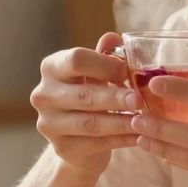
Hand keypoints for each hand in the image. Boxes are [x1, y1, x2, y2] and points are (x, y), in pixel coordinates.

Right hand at [31, 32, 140, 174]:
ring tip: (144, 121)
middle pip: (84, 95)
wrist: (78, 139)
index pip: (76, 60)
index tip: (126, 72)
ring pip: (91, 123)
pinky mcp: (61, 148)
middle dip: (116, 97)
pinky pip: (97, 144)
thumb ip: (106, 56)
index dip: (105, 65)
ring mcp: (49, 124)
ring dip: (121, 122)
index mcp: (51, 68)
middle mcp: (43, 95)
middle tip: (140, 100)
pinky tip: (139, 137)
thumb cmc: (91, 94)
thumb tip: (113, 38)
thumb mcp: (97, 73)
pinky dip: (121, 140)